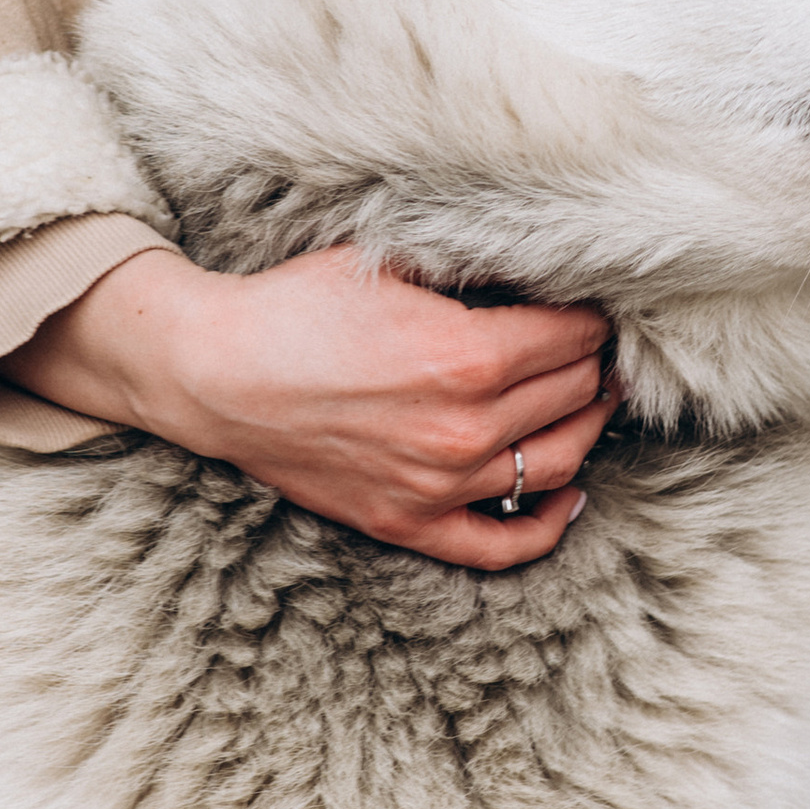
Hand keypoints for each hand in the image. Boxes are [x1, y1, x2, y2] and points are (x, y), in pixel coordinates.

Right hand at [1, 245, 617, 568]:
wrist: (214, 374)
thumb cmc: (296, 308)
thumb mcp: (391, 263)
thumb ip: (471, 270)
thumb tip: (540, 267)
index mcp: (469, 357)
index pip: (577, 338)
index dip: (593, 316)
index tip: (592, 304)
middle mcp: (465, 430)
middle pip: (574, 395)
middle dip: (593, 363)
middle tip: (595, 344)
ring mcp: (439, 486)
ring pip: (558, 463)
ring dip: (587, 427)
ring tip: (591, 400)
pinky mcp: (409, 523)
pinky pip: (503, 544)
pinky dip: (548, 525)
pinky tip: (570, 496)